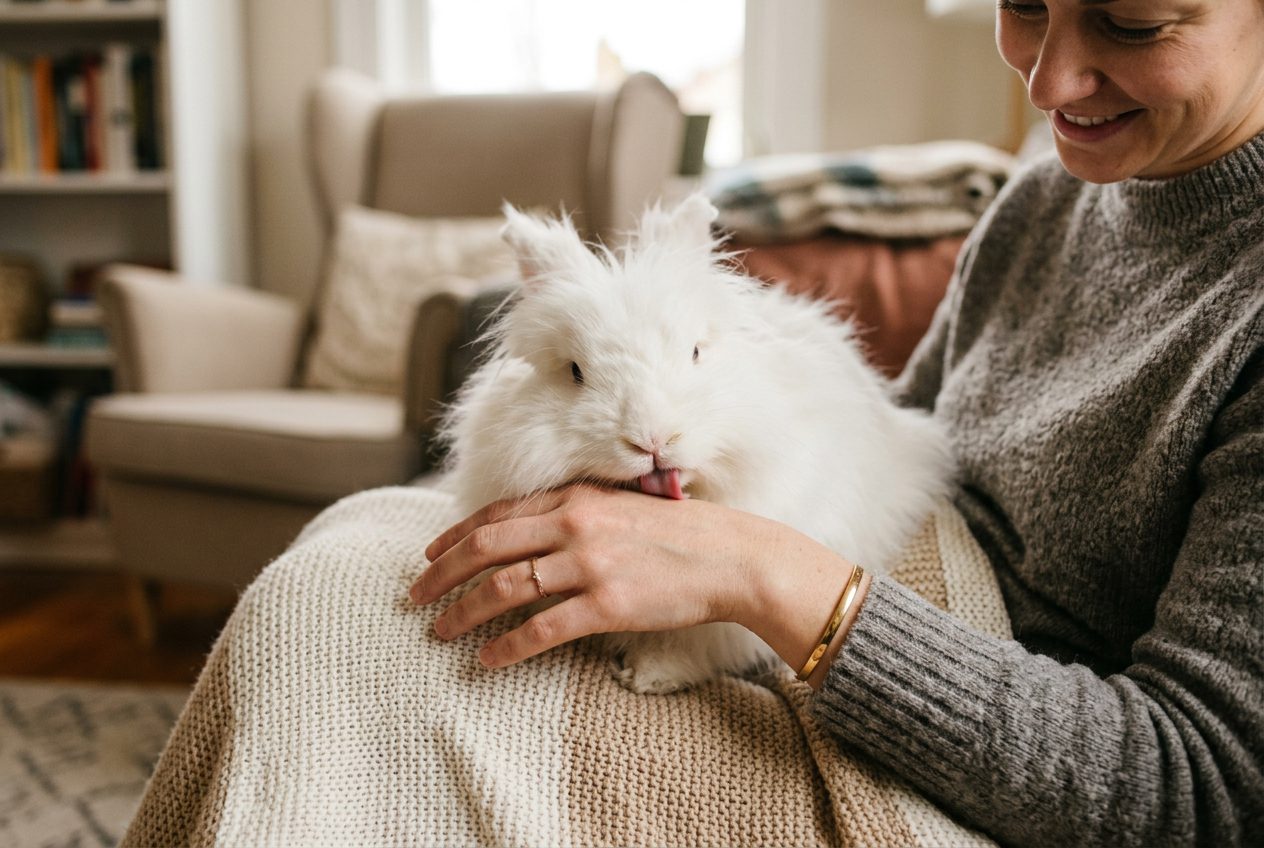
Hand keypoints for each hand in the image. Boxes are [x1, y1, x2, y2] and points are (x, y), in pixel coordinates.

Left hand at [409, 483, 866, 685]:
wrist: (732, 556)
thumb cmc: (679, 536)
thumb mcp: (621, 510)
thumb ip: (577, 517)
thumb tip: (536, 536)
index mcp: (576, 500)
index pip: (497, 515)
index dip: (455, 536)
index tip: (429, 556)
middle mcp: (575, 526)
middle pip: (487, 548)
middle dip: (442, 574)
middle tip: (414, 597)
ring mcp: (589, 565)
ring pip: (504, 587)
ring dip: (462, 611)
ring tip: (439, 631)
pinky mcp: (607, 605)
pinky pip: (542, 629)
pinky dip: (507, 647)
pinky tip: (486, 661)